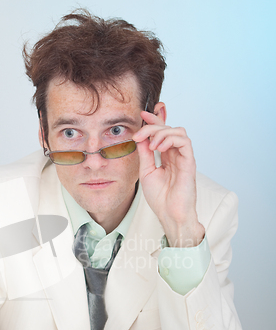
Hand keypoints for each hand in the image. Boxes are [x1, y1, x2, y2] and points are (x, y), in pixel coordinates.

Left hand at [133, 109, 204, 247]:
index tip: (142, 115)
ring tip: (151, 145)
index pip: (162, 133)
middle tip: (139, 135)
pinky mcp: (189, 161)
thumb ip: (145, 154)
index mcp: (166, 156)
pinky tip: (159, 148)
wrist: (169, 213)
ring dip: (162, 133)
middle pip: (168, 128)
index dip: (154, 121)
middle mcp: (176, 154)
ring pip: (178, 131)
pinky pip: (184, 141)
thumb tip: (140, 137)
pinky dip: (170, 140)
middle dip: (153, 126)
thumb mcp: (146, 171)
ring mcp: (183, 157)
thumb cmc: (160, 198)